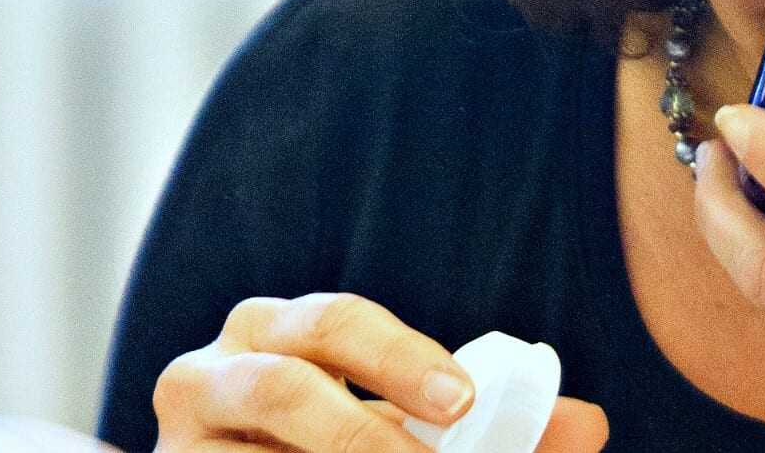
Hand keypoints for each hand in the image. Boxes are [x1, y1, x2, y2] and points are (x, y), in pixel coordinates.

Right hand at [150, 292, 608, 451]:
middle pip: (281, 388)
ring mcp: (177, 446)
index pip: (336, 323)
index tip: (463, 402)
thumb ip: (499, 426)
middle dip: (363, 434)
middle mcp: (206, 374)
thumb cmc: (344, 445)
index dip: (400, 361)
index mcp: (275, 330)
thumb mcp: (416, 431)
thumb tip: (587, 424)